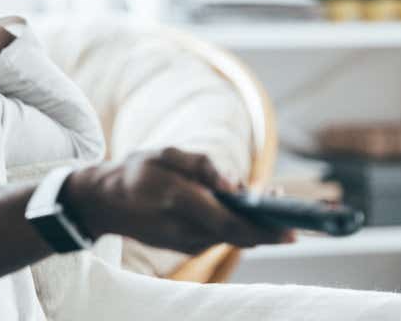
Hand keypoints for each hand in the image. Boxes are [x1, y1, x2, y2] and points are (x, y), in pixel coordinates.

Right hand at [61, 147, 293, 253]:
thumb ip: (201, 164)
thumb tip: (235, 183)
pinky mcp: (186, 246)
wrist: (104, 202)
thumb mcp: (164, 153)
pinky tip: (246, 207)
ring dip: (254, 222)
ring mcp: (185, 243)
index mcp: (178, 201)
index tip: (293, 232)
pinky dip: (237, 224)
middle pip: (238, 236)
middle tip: (296, 210)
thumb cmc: (136, 172)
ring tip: (274, 199)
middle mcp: (184, 230)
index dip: (265, 229)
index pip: (230, 223)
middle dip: (270, 227)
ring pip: (231, 236)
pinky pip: (220, 237)